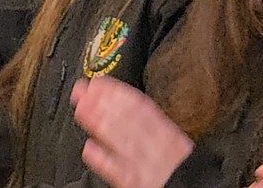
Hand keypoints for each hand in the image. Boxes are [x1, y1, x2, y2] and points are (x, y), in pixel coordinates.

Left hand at [70, 76, 192, 187]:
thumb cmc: (180, 168)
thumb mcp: (177, 142)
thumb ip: (158, 126)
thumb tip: (134, 107)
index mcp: (168, 134)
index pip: (142, 108)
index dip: (119, 94)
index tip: (100, 83)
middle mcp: (157, 147)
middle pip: (128, 121)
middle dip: (104, 104)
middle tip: (83, 91)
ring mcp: (145, 165)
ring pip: (122, 141)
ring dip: (100, 124)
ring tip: (82, 111)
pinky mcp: (137, 183)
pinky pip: (119, 172)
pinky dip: (103, 160)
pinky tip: (89, 150)